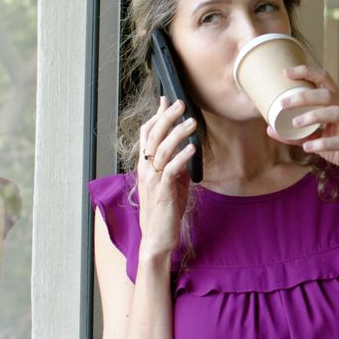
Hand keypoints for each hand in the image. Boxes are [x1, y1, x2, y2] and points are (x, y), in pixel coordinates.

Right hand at [136, 96, 197, 256]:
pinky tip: (192, 148)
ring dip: (178, 134)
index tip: (167, 100)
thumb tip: (185, 149)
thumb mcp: (172, 182)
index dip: (156, 116)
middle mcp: (146, 169)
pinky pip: (171, 170)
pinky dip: (182, 157)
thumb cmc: (165, 209)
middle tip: (181, 103)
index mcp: (146, 165)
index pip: (147, 134)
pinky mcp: (163, 192)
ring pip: (162, 150)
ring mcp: (153, 180)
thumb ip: (175, 165)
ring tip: (192, 122)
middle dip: (167, 118)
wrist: (157, 237)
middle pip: (153, 136)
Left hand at [268, 66, 338, 191]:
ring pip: (336, 112)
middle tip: (283, 104)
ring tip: (295, 124)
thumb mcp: (320, 141)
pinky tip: (308, 147)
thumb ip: (297, 135)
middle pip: (328, 94)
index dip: (306, 72)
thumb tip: (269, 129)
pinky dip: (322, 143)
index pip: (325, 80)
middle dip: (303, 96)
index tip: (285, 73)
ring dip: (313, 116)